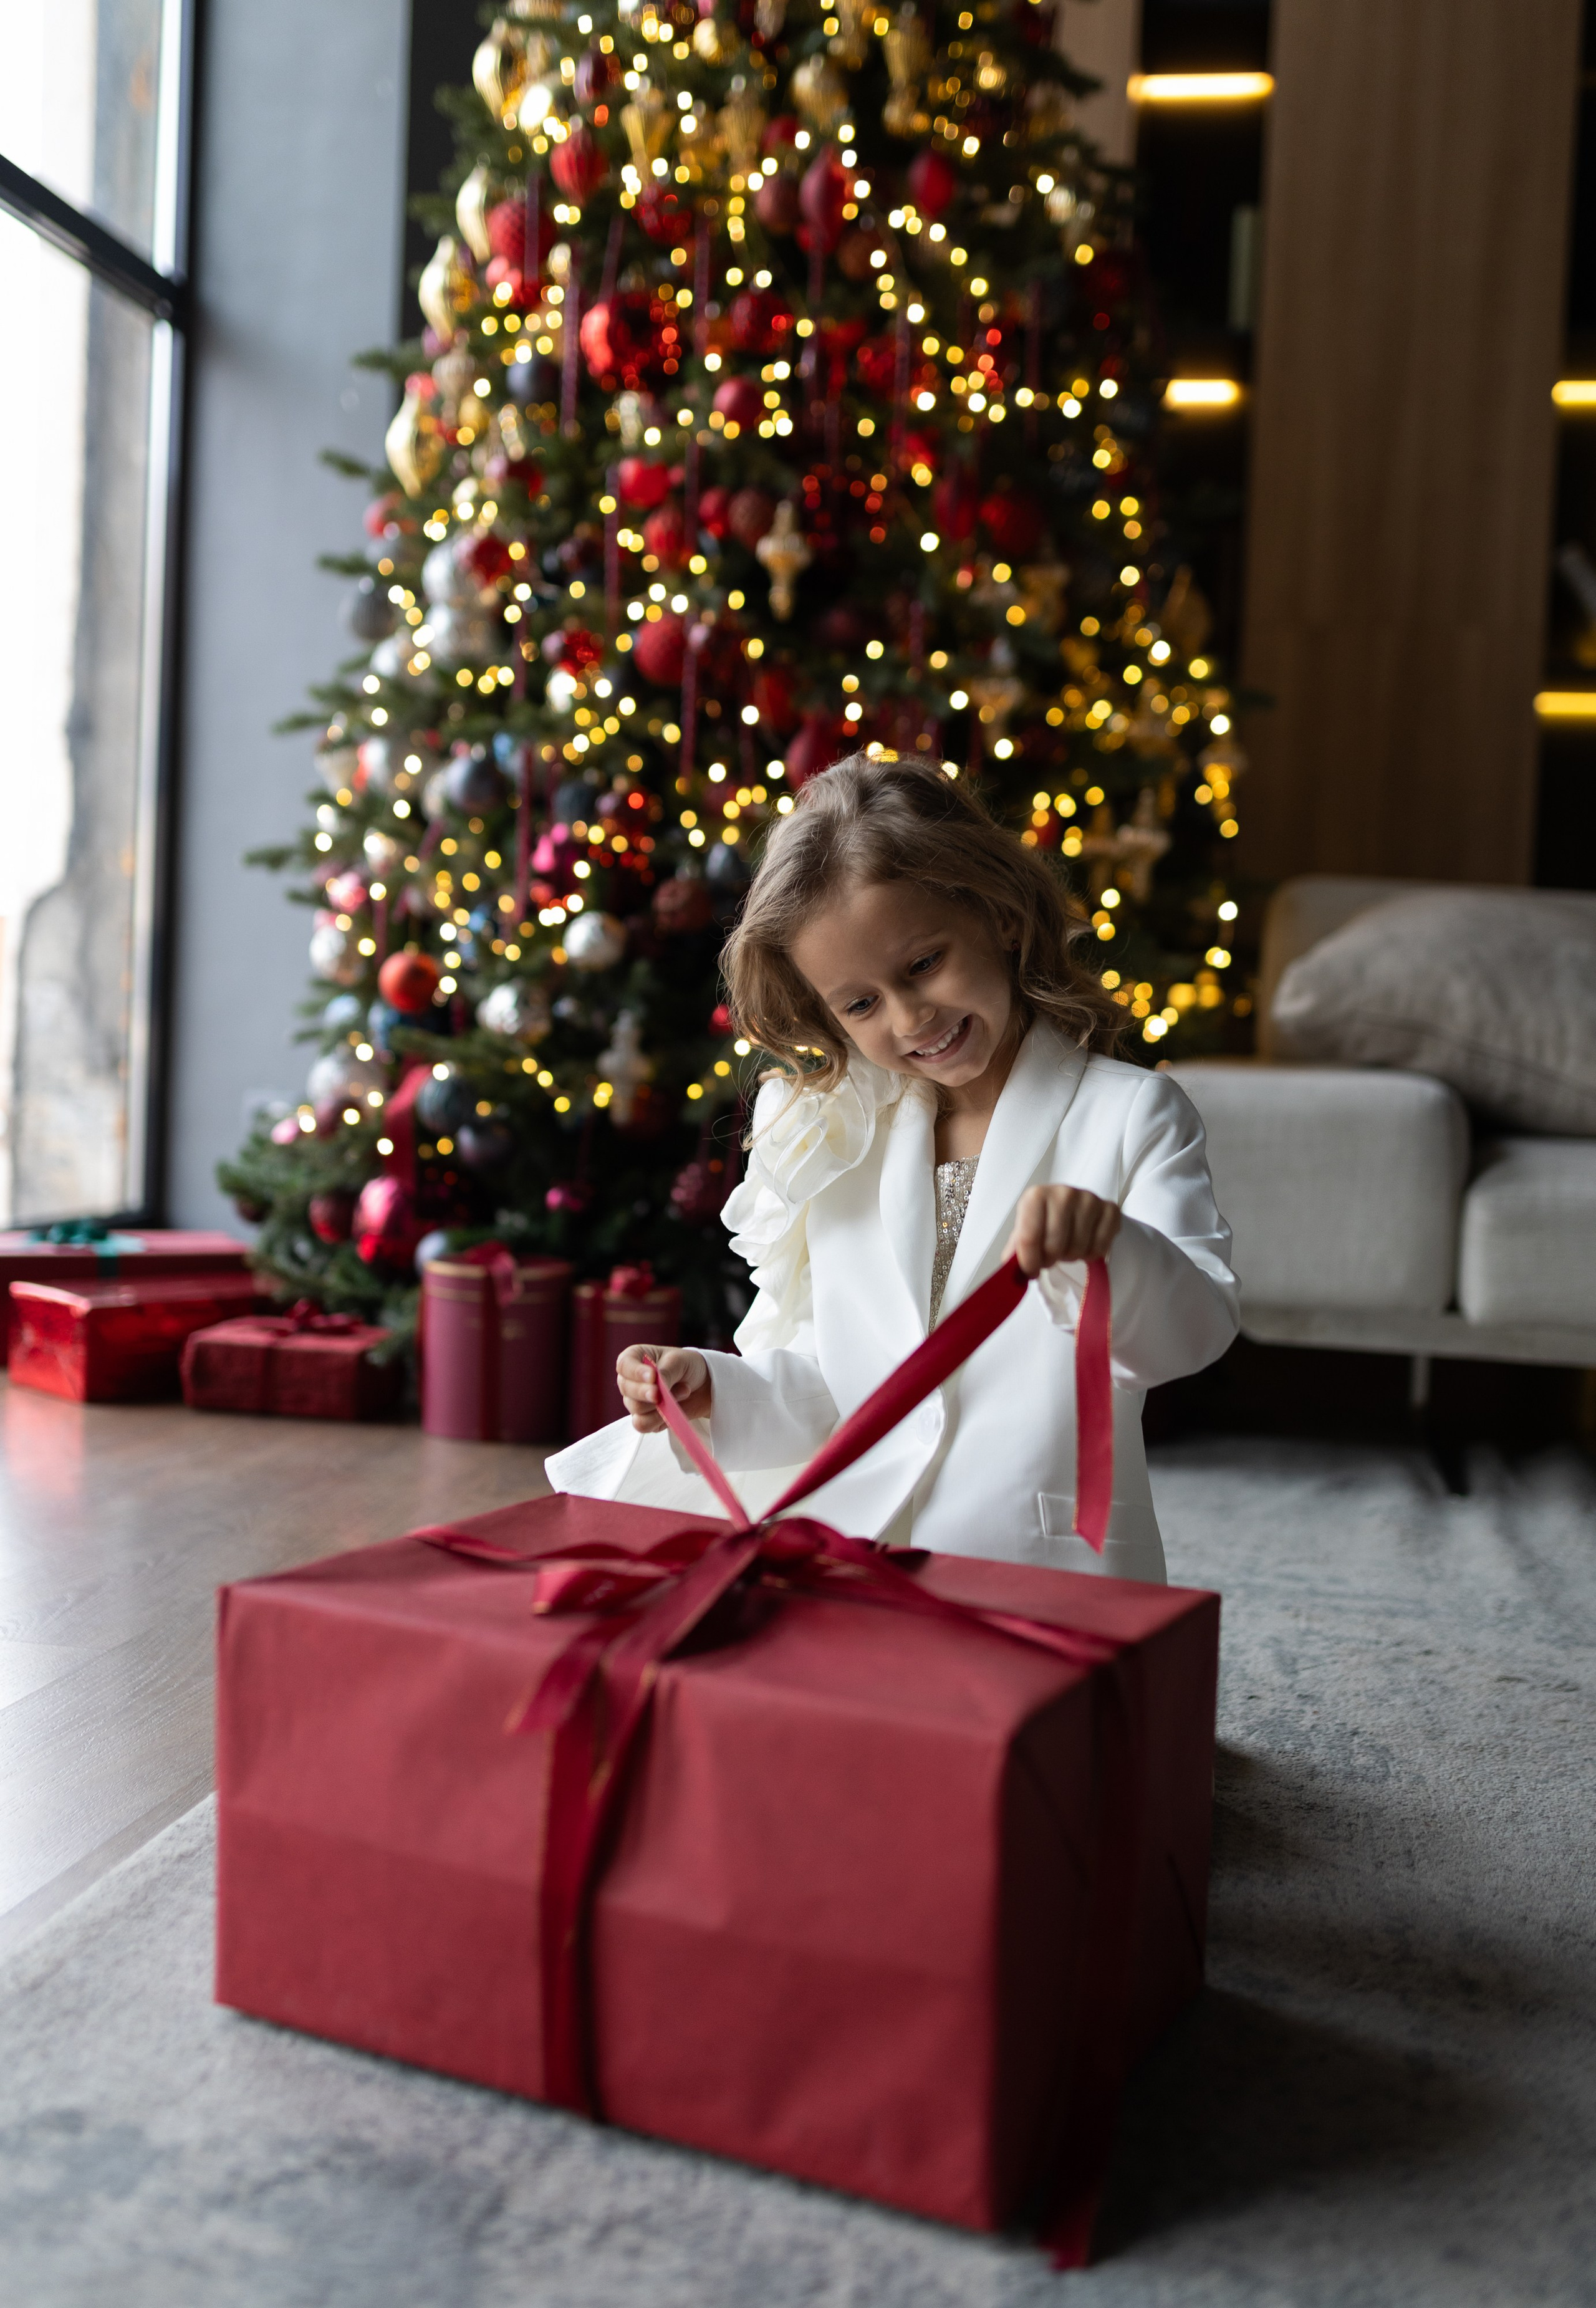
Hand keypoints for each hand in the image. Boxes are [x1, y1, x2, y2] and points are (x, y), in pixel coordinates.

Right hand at [616, 1344, 711, 1432]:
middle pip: (627, 1389)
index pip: (624, 1365)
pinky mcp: (644, 1419)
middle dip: (647, 1392)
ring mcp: (635, 1401)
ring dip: (661, 1404)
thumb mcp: (679, 1362)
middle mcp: (630, 1380)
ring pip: (636, 1408)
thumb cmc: (687, 1366)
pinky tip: (673, 1410)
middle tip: (662, 1392)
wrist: (703, 1385)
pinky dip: (659, 1420)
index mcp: (634, 1358)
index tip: (652, 1376)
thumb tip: (655, 1390)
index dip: (635, 1372)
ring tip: (683, 1391)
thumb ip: (665, 1373)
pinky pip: (643, 1425)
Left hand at [1005, 1184, 1120, 1277]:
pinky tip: (1085, 1245)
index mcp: (1036, 1196)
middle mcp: (1063, 1193)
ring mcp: (1089, 1199)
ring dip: (1071, 1257)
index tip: (1031, 1270)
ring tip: (1067, 1247)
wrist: (1073, 1208)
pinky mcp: (1110, 1209)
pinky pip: (1100, 1246)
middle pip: (1054, 1246)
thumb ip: (1015, 1250)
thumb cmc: (1045, 1221)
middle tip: (1051, 1257)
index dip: (1029, 1262)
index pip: (1029, 1238)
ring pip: (1078, 1248)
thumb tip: (1009, 1269)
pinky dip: (1092, 1254)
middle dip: (1050, 1260)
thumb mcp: (1025, 1231)